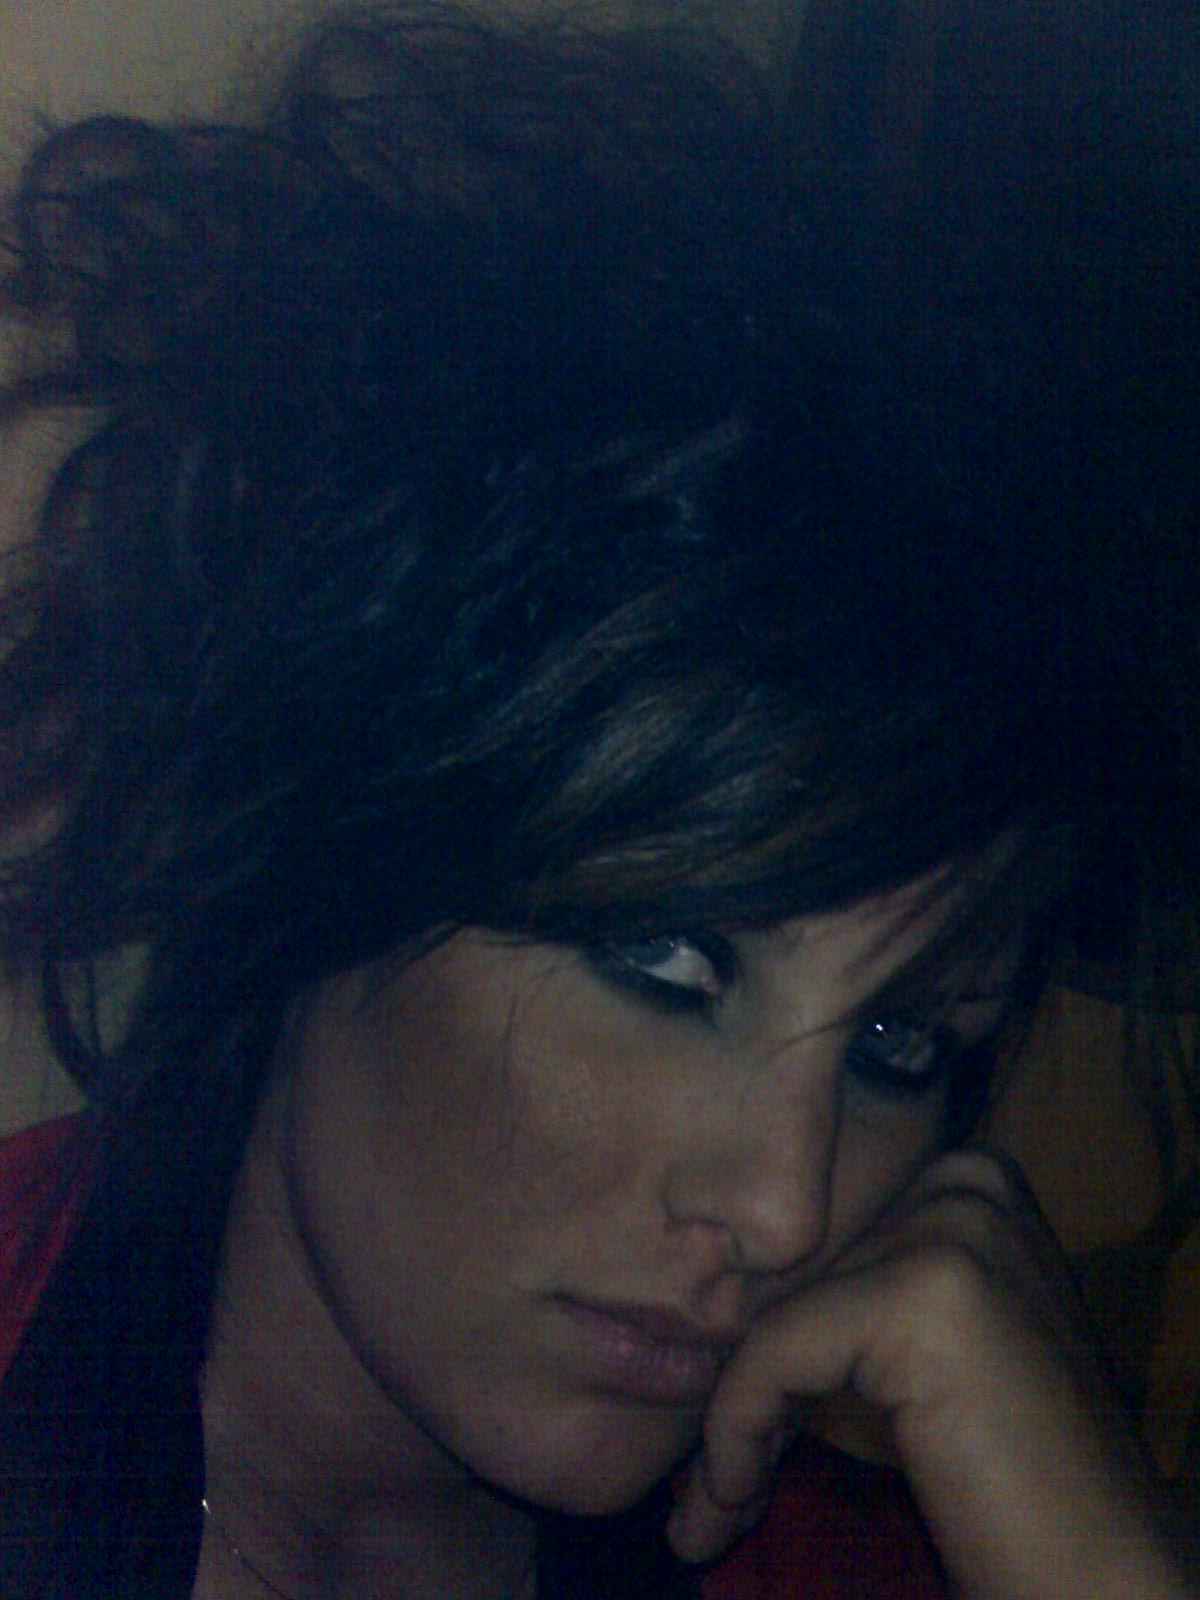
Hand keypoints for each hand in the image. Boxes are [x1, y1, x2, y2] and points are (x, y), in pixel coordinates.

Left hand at [667, 1146, 1194, 1599]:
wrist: (1103, 1568)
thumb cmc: (1003, 1469)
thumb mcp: (913, 1349)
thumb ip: (839, 1300)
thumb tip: (706, 1309)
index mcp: (969, 1177)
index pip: (820, 1243)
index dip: (764, 1335)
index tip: (730, 1428)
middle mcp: (966, 1181)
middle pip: (795, 1272)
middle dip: (744, 1380)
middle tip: (710, 1481)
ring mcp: (953, 1228)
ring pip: (777, 1312)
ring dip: (732, 1418)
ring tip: (709, 1507)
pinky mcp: (924, 1290)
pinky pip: (773, 1350)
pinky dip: (736, 1430)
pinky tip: (730, 1499)